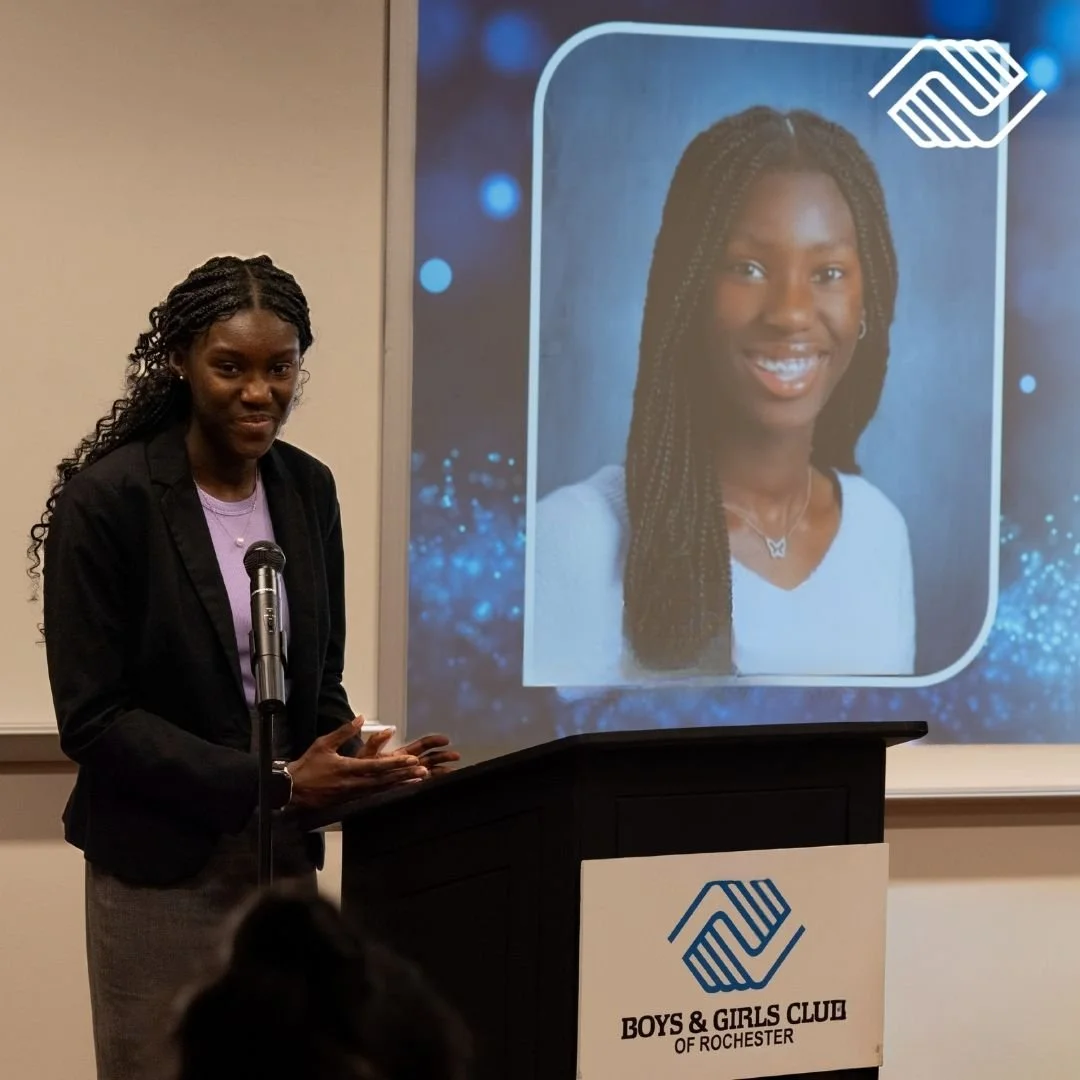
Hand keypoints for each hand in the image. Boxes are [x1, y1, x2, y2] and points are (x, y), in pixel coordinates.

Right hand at [287, 719, 427, 809]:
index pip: (376, 766)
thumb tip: (360, 717)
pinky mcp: (351, 801)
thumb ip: (344, 731)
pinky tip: (398, 790)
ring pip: (381, 790)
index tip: (411, 760)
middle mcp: (353, 784)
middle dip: (404, 775)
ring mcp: (353, 794)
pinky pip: (373, 796)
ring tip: (417, 780)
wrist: (291, 790)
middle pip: (383, 780)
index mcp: (347, 768)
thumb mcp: (324, 744)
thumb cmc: (308, 765)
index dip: (395, 763)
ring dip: (399, 784)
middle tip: (423, 771)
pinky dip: (388, 792)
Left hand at [355, 724, 459, 778]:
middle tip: (457, 756)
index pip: (419, 747)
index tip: (445, 740)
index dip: (432, 742)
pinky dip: (433, 784)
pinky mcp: (403, 790)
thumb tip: (390, 729)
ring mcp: (405, 778)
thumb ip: (376, 742)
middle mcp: (405, 766)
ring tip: (454, 770)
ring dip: (442, 770)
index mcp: (398, 756)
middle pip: (428, 759)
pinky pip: (421, 787)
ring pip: (428, 772)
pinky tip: (442, 784)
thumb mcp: (366, 755)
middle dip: (442, 756)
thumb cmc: (356, 770)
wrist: (348, 788)